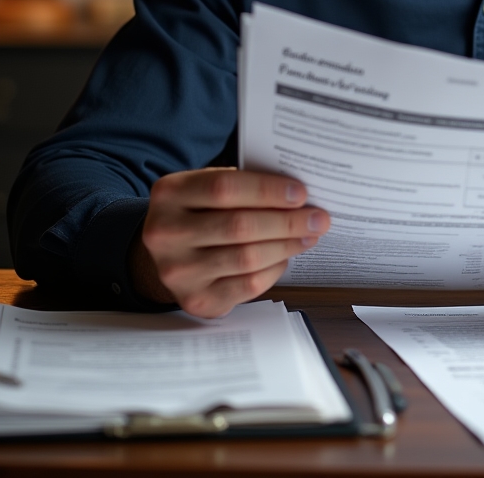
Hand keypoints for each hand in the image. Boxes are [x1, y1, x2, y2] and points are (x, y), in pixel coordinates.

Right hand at [129, 167, 329, 317]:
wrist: (165, 254)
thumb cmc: (198, 212)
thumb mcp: (204, 186)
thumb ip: (241, 184)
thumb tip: (296, 193)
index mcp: (170, 194)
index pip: (224, 188)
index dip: (267, 190)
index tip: (301, 192)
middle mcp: (166, 233)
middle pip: (239, 226)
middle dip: (287, 222)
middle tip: (318, 218)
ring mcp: (178, 272)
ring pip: (247, 258)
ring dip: (287, 245)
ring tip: (309, 235)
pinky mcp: (196, 300)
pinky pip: (248, 285)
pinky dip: (274, 269)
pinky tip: (286, 256)